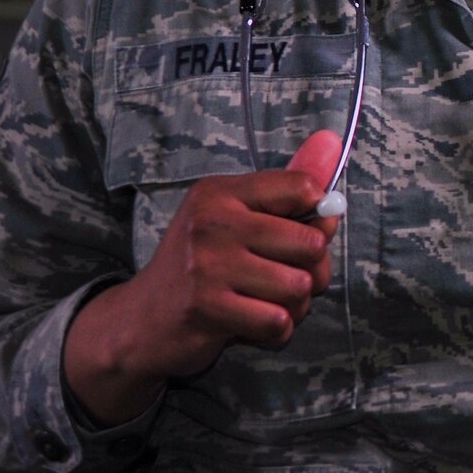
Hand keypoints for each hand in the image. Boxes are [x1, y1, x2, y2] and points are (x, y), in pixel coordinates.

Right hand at [62, 129, 342, 425]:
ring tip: (265, 303)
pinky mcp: (207, 308)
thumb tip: (332, 141)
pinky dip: (275, 331)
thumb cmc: (201, 266)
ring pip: (299, 287)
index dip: (316, 219)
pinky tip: (251, 324)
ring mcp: (208, 266)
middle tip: (283, 279)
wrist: (141, 321)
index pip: (304, 188)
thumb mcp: (235, 216)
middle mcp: (213, 222)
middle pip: (312, 243)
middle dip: (311, 271)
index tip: (293, 235)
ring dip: (294, 306)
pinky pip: (278, 322)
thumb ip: (288, 187)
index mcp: (221, 193)